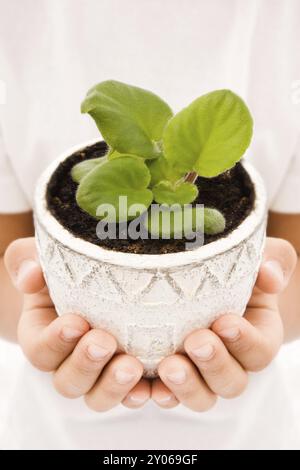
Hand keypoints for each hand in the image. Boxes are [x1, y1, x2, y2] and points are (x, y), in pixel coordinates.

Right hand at [5, 238, 149, 410]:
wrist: (97, 283)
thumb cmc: (66, 269)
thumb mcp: (44, 257)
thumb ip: (27, 260)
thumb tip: (31, 275)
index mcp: (43, 337)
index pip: (41, 350)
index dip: (56, 341)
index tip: (76, 322)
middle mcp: (68, 363)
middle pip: (69, 381)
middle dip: (86, 364)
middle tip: (104, 342)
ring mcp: (99, 375)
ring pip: (98, 396)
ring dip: (114, 386)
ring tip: (132, 367)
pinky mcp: (127, 378)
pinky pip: (132, 395)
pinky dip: (143, 395)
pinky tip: (157, 388)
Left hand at [152, 237, 296, 410]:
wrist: (202, 283)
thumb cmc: (233, 270)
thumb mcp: (256, 257)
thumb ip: (273, 260)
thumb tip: (269, 274)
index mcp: (257, 337)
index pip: (259, 350)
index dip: (244, 341)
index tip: (224, 321)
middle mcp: (231, 363)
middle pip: (231, 381)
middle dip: (214, 364)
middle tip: (195, 342)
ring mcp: (200, 374)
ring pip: (201, 396)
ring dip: (186, 387)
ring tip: (168, 367)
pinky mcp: (171, 378)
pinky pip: (166, 395)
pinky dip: (156, 395)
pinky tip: (142, 388)